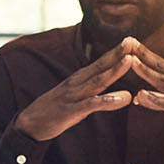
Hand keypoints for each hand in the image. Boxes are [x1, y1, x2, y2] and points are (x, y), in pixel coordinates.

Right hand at [12, 38, 137, 140]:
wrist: (30, 123)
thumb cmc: (56, 110)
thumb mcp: (75, 97)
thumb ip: (92, 91)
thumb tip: (109, 87)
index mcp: (79, 79)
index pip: (100, 63)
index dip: (115, 52)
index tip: (131, 40)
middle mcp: (77, 83)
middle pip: (100, 66)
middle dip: (117, 53)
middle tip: (132, 40)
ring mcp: (74, 96)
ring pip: (98, 81)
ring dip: (114, 70)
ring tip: (130, 60)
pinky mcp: (71, 111)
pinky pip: (92, 105)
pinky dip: (108, 100)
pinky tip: (123, 97)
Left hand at [124, 39, 163, 141]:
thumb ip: (163, 97)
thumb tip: (139, 96)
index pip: (161, 62)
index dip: (144, 51)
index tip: (129, 40)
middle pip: (160, 66)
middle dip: (142, 54)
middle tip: (127, 42)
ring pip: (163, 81)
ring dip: (146, 71)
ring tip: (130, 62)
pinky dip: (155, 99)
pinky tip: (142, 96)